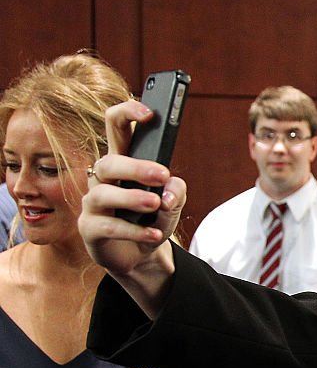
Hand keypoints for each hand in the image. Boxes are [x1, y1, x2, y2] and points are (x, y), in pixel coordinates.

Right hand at [79, 101, 184, 316]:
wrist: (141, 255)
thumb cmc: (154, 219)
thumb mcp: (172, 203)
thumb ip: (176, 190)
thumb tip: (169, 189)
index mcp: (122, 162)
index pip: (116, 127)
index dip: (127, 113)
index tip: (149, 112)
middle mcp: (102, 178)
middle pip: (109, 162)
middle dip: (136, 166)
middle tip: (163, 174)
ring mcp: (92, 204)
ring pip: (103, 193)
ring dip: (132, 197)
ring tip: (156, 204)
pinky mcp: (90, 229)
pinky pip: (107, 226)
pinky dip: (134, 231)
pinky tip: (155, 234)